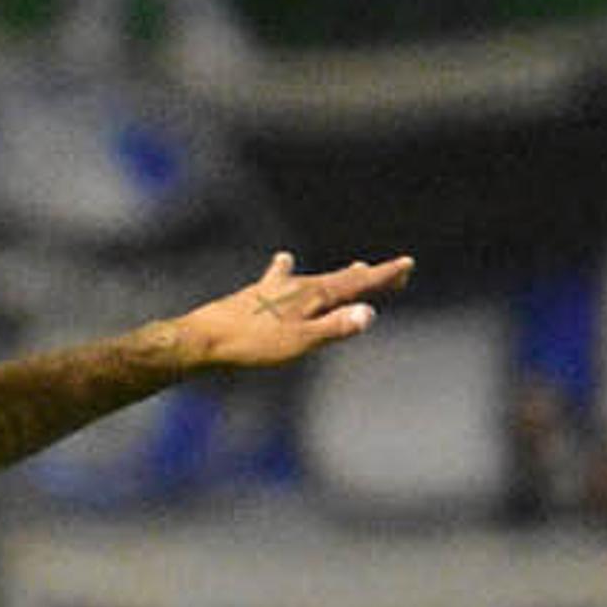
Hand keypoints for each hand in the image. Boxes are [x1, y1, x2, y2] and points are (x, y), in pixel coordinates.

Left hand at [180, 251, 414, 370]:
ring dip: (336, 277)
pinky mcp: (254, 298)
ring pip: (313, 280)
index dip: (382, 277)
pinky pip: (282, 281)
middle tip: (391, 272)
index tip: (406, 264)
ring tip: (352, 268)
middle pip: (337, 281)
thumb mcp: (298, 342)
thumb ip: (333, 328)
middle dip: (365, 279)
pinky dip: (291, 272)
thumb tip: (368, 313)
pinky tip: (283, 262)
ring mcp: (273, 290)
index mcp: (310, 296)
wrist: (200, 339)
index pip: (355, 286)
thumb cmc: (249, 345)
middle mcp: (294, 287)